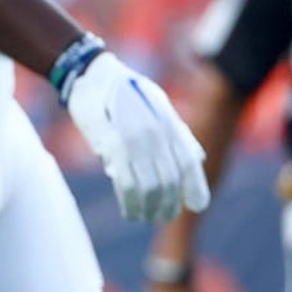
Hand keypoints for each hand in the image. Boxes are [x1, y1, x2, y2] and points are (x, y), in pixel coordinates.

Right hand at [65, 53, 208, 221]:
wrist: (93, 74)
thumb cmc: (125, 92)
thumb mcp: (159, 106)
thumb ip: (178, 133)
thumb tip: (198, 157)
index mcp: (169, 123)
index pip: (189, 162)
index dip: (195, 187)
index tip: (198, 206)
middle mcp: (157, 132)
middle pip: (170, 179)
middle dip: (168, 203)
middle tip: (163, 216)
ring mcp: (135, 139)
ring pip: (149, 185)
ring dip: (148, 207)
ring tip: (145, 216)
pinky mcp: (113, 144)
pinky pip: (126, 182)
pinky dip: (129, 202)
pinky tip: (130, 211)